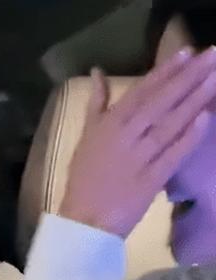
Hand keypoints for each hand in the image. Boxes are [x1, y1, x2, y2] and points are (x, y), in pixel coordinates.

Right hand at [59, 46, 215, 237]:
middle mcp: (125, 136)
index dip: (165, 71)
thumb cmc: (83, 179)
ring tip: (215, 79)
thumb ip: (96, 104)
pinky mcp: (152, 179)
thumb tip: (97, 72)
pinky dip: (189, 137)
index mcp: (108, 124)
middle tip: (214, 56)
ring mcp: (139, 158)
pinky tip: (207, 119)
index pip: (141, 91)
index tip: (189, 52)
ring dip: (195, 101)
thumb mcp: (86, 136)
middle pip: (161, 102)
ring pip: (170, 124)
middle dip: (188, 78)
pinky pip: (173, 154)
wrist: (85, 219)